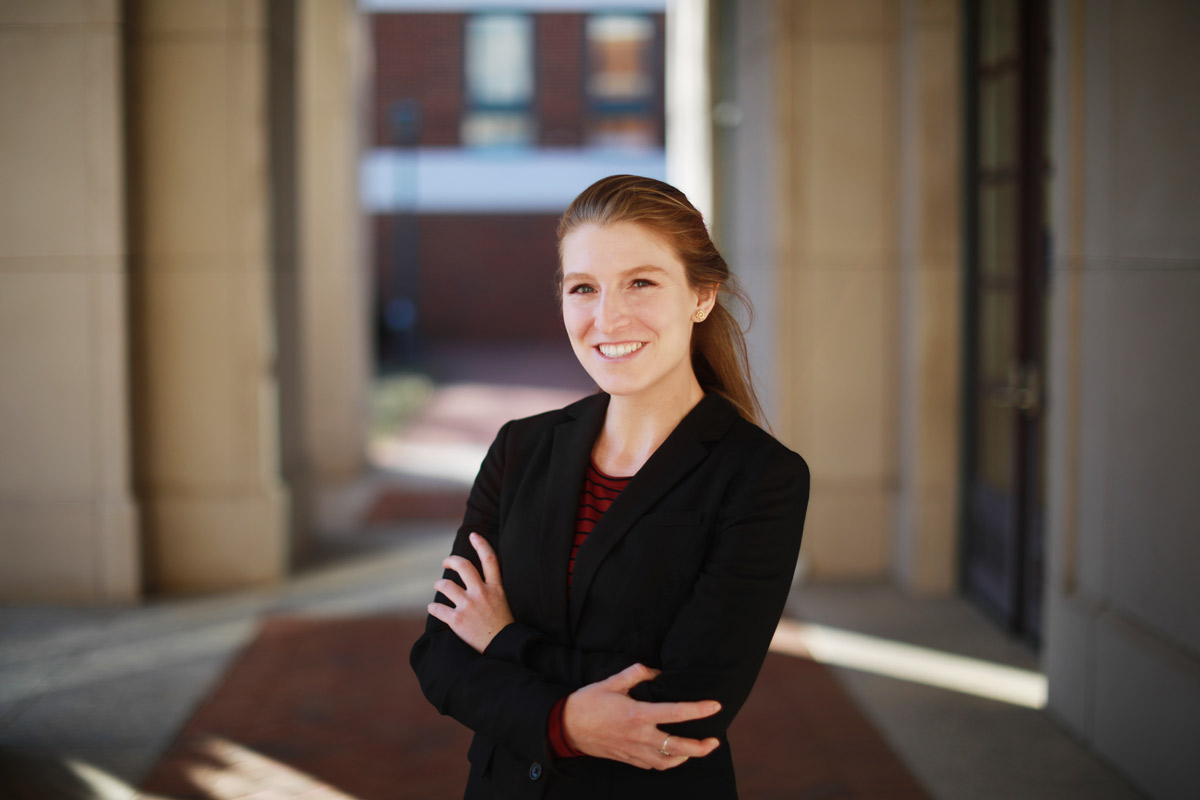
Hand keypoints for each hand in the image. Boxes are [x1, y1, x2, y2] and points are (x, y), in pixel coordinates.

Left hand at [427, 532, 514, 652]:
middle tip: (446, 563)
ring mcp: (469, 606)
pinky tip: (433, 609)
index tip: (473, 535)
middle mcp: (482, 593)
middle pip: (463, 566)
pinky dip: (433, 608)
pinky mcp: (457, 620)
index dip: (481, 544)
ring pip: (445, 585)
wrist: (502, 647)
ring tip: (439, 587)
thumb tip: (476, 578)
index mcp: (496, 587)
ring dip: (439, 585)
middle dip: (451, 561)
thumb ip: (492, 588)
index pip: (489, 559)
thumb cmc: (503, 626)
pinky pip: (437, 608)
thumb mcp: (504, 601)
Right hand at [562, 663, 720, 769]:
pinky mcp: (627, 759)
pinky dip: (667, 761)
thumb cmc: (588, 702)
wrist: (565, 727)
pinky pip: (653, 765)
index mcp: (637, 714)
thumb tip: (656, 670)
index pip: (676, 713)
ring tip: (697, 749)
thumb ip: (636, 673)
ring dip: (686, 757)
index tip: (715, 706)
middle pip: (678, 747)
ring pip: (668, 762)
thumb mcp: (611, 681)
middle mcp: (639, 736)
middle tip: (714, 741)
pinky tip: (671, 754)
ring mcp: (634, 751)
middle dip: (701, 747)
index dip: (699, 710)